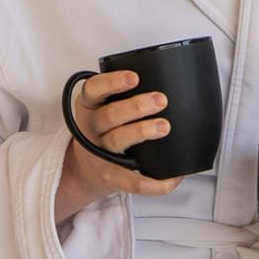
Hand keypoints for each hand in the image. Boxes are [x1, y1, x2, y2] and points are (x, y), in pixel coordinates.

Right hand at [54, 70, 180, 222]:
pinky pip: (133, 182)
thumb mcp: (100, 107)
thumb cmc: (102, 130)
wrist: (84, 169)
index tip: (134, 77)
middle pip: (109, 116)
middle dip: (136, 106)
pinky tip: (174, 176)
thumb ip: (120, 94)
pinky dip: (156, 182)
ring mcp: (100, 154)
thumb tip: (167, 75)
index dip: (112, 83)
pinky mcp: (112, 177)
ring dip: (142, 131)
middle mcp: (92, 129)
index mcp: (89, 106)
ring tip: (164, 126)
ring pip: (118, 141)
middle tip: (160, 100)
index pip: (93, 89)